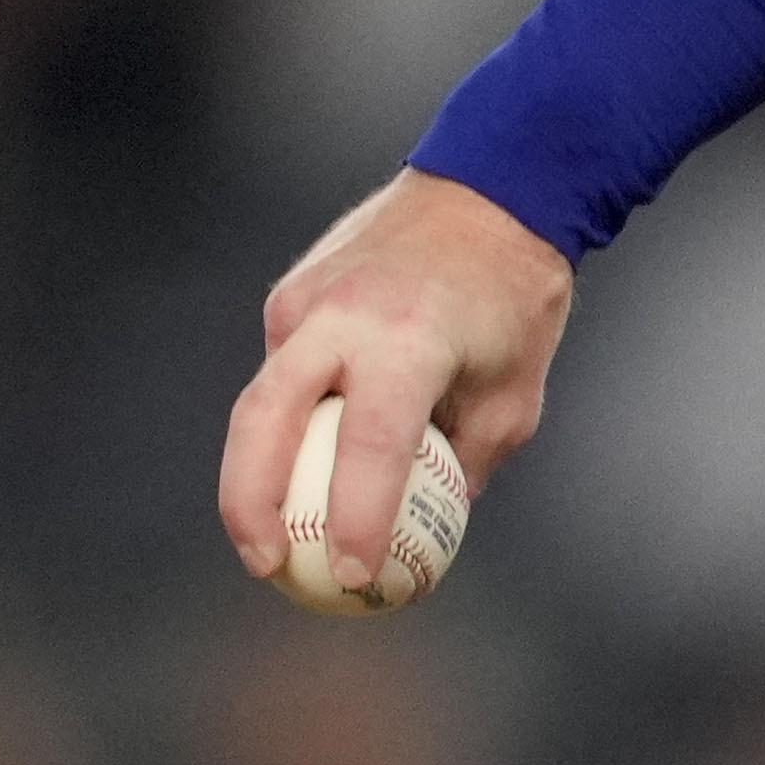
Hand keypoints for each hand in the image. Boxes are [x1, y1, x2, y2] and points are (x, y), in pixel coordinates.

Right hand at [218, 171, 577, 595]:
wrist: (490, 189)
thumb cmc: (515, 304)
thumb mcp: (514, 399)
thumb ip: (463, 465)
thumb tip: (422, 533)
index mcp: (407, 341)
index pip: (368, 446)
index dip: (355, 518)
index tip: (353, 575)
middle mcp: (342, 316)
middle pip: (265, 420)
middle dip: (250, 504)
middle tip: (267, 566)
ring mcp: (306, 298)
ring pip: (261, 399)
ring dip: (256, 471)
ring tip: (271, 537)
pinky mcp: (291, 292)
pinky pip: (283, 370)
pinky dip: (289, 421)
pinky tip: (303, 461)